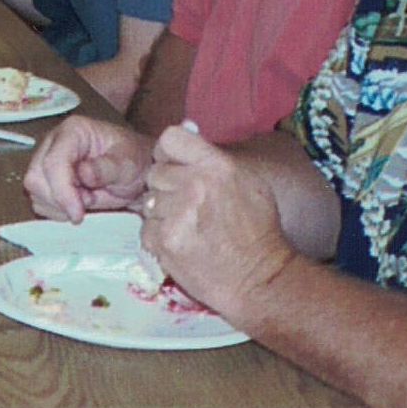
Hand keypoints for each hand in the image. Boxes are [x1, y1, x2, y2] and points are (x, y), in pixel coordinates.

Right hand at [22, 113, 152, 222]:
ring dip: (59, 206)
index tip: (78, 213)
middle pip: (36, 177)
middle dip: (60, 199)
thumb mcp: (129, 163)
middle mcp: (54, 144)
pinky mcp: (46, 181)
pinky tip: (79, 204)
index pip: (53, 162)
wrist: (137, 173)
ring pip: (35, 192)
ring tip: (88, 200)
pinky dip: (58, 211)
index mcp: (73, 131)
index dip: (62, 191)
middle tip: (89, 204)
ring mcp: (47, 162)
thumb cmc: (133, 161)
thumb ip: (107, 168)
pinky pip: (40, 202)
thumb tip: (83, 173)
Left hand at [140, 123, 296, 325]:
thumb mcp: (247, 181)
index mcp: (217, 165)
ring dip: (163, 214)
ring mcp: (178, 213)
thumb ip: (212, 158)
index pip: (170, 138)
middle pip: (155, 172)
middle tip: (186, 206)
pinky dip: (159, 238)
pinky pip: (146, 230)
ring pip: (149, 202)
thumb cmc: (257, 230)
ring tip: (188, 227)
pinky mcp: (165, 241)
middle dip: (165, 188)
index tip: (172, 166)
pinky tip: (182, 243)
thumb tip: (186, 129)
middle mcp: (196, 184)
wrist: (260, 278)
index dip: (166, 153)